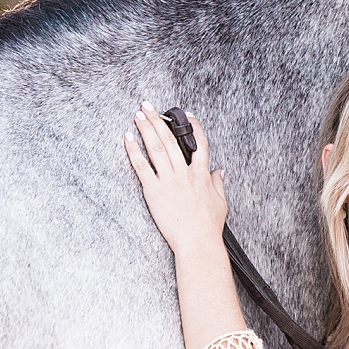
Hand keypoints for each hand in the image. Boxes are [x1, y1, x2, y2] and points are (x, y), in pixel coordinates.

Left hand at [125, 101, 227, 258]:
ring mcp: (169, 181)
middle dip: (159, 120)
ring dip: (146, 128)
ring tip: (138, 114)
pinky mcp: (154, 191)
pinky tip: (128, 138)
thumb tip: (220, 171)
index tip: (187, 115)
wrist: (197, 242)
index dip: (194, 127)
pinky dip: (134, 151)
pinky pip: (142, 167)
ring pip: (156, 148)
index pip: (200, 144)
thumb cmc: (209, 226)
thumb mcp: (221, 202)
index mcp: (201, 175)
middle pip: (171, 140)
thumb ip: (218, 183)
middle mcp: (185, 174)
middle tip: (149, 106)